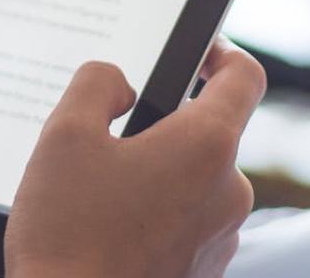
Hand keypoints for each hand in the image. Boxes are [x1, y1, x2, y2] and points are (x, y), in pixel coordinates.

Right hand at [5, 38, 266, 277]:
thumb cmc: (69, 237)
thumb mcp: (64, 136)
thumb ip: (97, 84)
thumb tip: (121, 85)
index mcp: (206, 146)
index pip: (245, 76)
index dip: (222, 53)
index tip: (199, 53)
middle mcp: (229, 192)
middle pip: (209, 133)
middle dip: (162, 129)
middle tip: (107, 142)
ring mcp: (221, 237)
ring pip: (196, 181)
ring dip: (157, 176)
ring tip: (99, 196)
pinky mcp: (204, 270)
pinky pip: (189, 223)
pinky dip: (157, 216)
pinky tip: (110, 229)